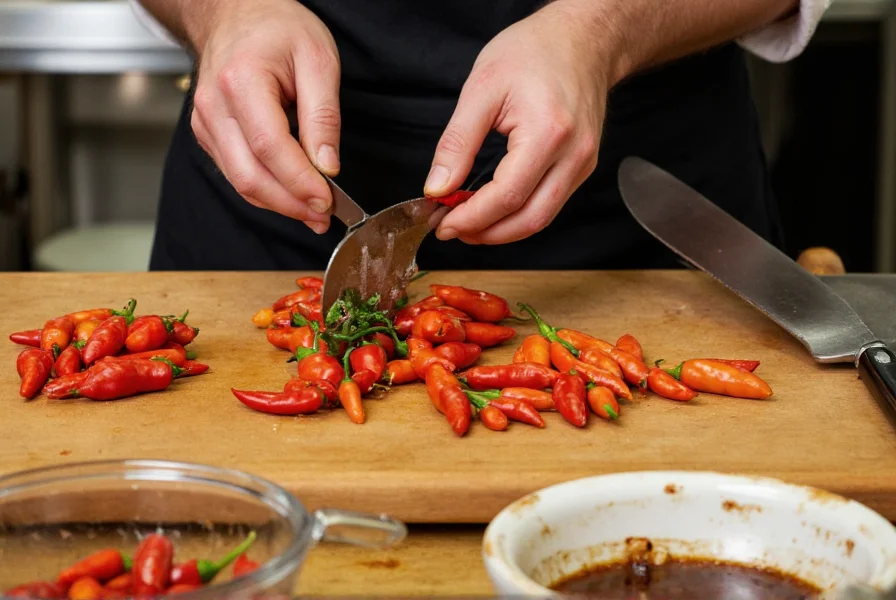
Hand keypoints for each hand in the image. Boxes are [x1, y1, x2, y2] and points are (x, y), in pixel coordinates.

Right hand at [189, 0, 339, 232]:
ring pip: (240, 182)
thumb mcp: (318, 59)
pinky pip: (236, 174)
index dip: (300, 181)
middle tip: (324, 216)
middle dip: (291, 204)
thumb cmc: (277, 28)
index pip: (270, 147)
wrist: (235, 13)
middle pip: (250, 174)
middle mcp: (214, 106)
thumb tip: (328, 166)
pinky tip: (292, 195)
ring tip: (313, 212)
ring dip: (279, 204)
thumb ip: (323, 115)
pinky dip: (265, 191)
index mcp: (241, 82)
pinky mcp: (208, 135)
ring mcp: (206, 123)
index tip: (328, 199)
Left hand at [425, 2, 612, 243]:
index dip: (471, 218)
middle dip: (486, 233)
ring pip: (542, 218)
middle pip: (529, 219)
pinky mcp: (582, 166)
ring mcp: (583, 164)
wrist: (583, 38)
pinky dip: (519, 214)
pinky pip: (550, 203)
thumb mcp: (481, 89)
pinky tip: (493, 207)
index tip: (442, 222)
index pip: (507, 196)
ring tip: (468, 221)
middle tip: (452, 229)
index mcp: (548, 133)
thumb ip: (457, 143)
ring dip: (502, 229)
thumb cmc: (534, 52)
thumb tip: (438, 188)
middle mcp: (574, 155)